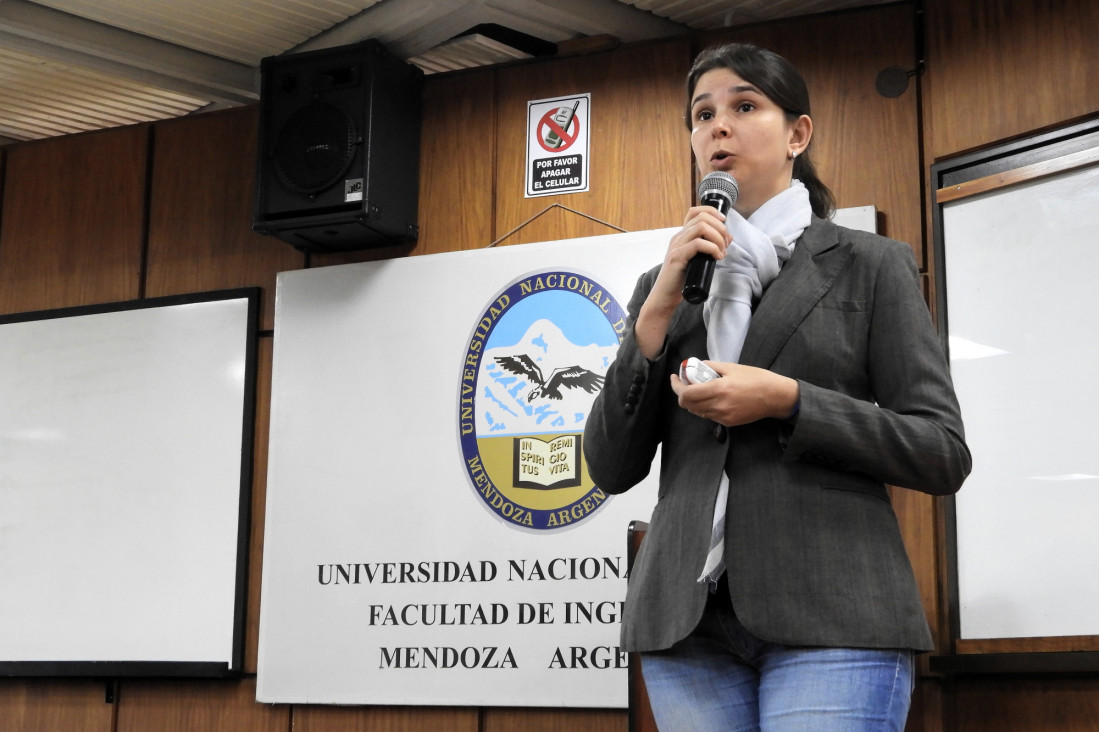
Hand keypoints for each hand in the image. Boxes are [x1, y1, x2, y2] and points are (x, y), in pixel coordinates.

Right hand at [648, 206, 730, 309]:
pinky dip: (713, 248)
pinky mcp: (677, 257)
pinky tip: (717, 257)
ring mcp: (676, 246)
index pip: (695, 211)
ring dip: (718, 238)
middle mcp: (678, 237)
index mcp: (682, 236)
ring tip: (722, 252)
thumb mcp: (699, 260)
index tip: (723, 222)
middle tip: (725, 243)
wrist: (664, 296)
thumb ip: (710, 247)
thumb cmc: (681, 280)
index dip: (712, 211)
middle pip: (702, 217)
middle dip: (720, 227)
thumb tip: (728, 237)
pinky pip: (698, 244)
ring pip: (701, 227)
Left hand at [670, 361, 798, 426]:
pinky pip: (709, 416)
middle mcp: (718, 406)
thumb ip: (711, 367)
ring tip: (699, 389)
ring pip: (697, 412)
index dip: (676, 386)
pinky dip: (704, 407)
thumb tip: (695, 366)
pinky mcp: (728, 423)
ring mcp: (723, 417)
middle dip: (682, 394)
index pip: (686, 394)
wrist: (775, 397)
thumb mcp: (732, 367)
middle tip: (685, 383)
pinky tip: (712, 398)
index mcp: (719, 389)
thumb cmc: (756, 378)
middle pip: (688, 405)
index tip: (675, 378)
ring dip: (693, 401)